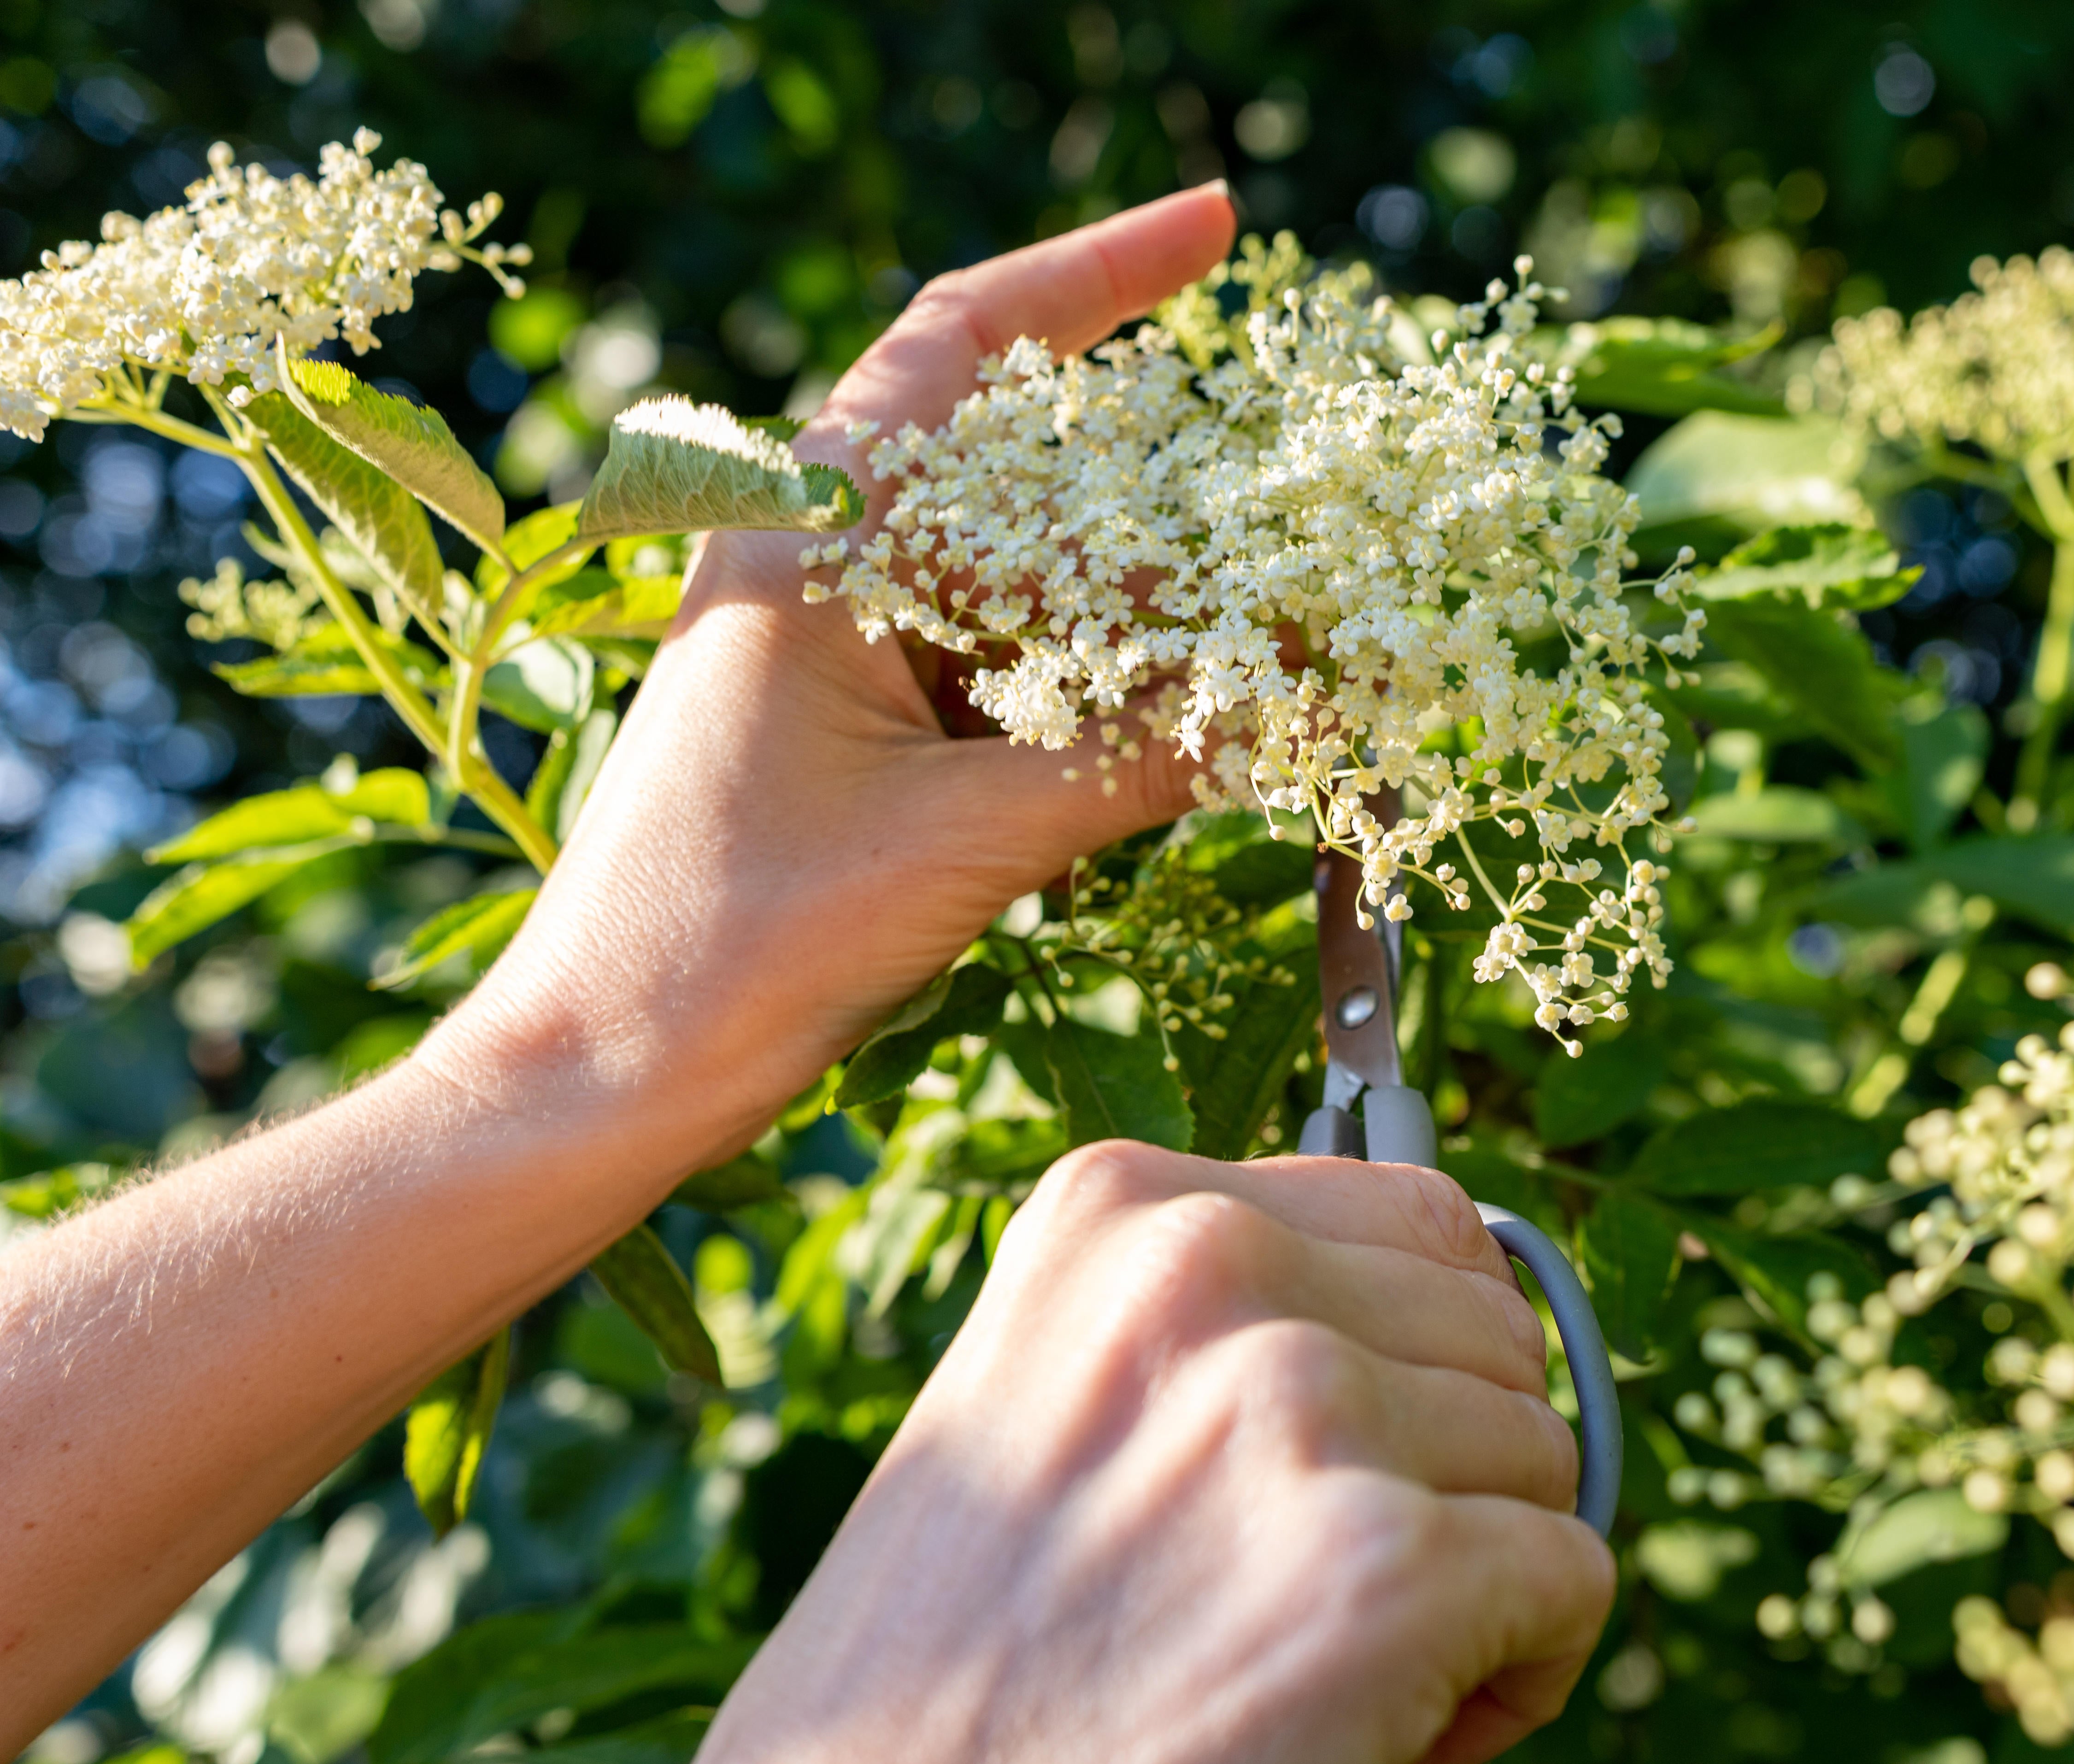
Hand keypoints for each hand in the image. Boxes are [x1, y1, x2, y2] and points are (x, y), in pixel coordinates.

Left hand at [419, 185, 1238, 1170]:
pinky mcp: (850, 719)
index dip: (1100, 271)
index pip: (965, 341)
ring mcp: (830, 640)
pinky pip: (997, 660)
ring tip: (1257, 636)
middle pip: (1017, 456)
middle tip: (1287, 502)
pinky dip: (1088, 679)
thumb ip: (1140, 758)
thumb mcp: (966, 838)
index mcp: (807, 534)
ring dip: (1135, 601)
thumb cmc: (738, 940)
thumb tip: (1306, 702)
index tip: (1222, 225)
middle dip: (1159, 478)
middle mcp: (812, 557)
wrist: (608, 1068)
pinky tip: (1178, 719)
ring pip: (1019, 569)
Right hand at [596, 1144, 1618, 1763]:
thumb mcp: (1051, 1409)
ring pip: (1547, 1456)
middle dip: (1450, 1474)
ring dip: (1479, 1578)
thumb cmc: (952, 1683)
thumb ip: (1220, 1334)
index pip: (1418, 1220)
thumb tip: (1444, 1320)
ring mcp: (1301, 1410)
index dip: (1413, 1366)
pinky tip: (1383, 1744)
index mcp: (1122, 1209)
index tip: (1321, 1480)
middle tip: (1307, 1595)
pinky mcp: (1387, 1570)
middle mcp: (1212, 1270)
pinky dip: (1520, 1678)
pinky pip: (1576, 1580)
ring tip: (1323, 1672)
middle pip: (1495, 1338)